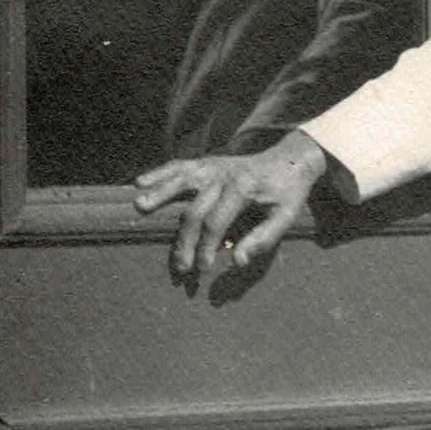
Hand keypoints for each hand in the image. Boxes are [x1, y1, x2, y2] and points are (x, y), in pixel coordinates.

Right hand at [133, 130, 331, 279]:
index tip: (202, 270)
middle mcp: (224, 175)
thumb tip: (236, 261)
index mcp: (243, 188)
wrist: (290, 159)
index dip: (207, 248)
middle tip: (179, 266)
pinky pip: (179, 165)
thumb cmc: (287, 192)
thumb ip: (263, 239)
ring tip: (140, 207)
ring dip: (160, 194)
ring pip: (181, 180)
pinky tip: (139, 183)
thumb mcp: (286, 217)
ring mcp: (213, 165)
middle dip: (185, 240)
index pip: (216, 222)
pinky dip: (159, 172)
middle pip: (195, 209)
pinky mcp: (207, 162)